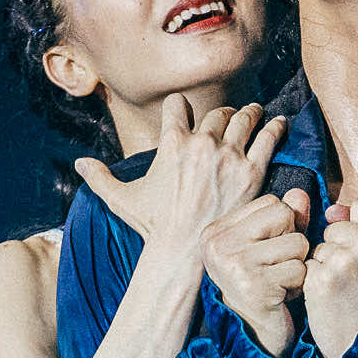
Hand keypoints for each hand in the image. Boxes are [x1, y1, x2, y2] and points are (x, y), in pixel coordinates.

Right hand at [75, 97, 285, 256]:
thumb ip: (99, 178)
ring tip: (255, 112)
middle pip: (216, 112)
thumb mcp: (122, 199)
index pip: (179, 105)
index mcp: (172, 142)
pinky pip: (268, 138)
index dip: (182, 108)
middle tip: (229, 117)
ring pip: (244, 118)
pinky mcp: (252, 171)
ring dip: (249, 113)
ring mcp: (229, 156)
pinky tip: (279, 123)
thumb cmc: (153, 226)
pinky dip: (274, 126)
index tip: (187, 114)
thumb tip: (78, 163)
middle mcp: (202, 142)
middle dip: (221, 113)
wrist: (185, 252)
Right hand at [205, 188, 313, 357]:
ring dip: (298, 266)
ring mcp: (234, 264)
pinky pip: (300, 269)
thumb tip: (300, 193)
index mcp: (216, 232)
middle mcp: (219, 245)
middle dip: (292, 242)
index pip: (272, 202)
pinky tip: (281, 297)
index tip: (268, 253)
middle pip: (284, 215)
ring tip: (279, 283)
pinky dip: (299, 285)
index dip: (283, 227)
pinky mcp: (254, 286)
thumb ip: (285, 219)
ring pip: (297, 242)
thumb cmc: (264, 288)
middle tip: (275, 269)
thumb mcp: (268, 248)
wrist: (253, 338)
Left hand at [303, 196, 357, 357]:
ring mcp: (344, 261)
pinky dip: (314, 283)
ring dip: (325, 267)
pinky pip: (307, 267)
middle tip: (355, 279)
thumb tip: (331, 210)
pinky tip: (330, 300)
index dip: (357, 227)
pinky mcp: (321, 280)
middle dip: (338, 249)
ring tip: (344, 291)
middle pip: (335, 227)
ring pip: (319, 248)